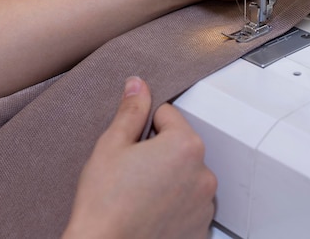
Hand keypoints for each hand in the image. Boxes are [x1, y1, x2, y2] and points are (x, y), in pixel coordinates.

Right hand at [63, 77, 216, 238]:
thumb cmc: (104, 204)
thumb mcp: (111, 145)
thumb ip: (131, 111)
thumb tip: (138, 85)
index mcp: (186, 145)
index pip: (168, 114)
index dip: (144, 126)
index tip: (131, 145)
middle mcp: (204, 174)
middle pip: (180, 146)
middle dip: (159, 151)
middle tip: (132, 171)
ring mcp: (205, 204)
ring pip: (186, 175)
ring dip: (170, 178)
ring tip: (140, 194)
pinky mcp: (200, 229)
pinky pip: (190, 204)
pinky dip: (175, 205)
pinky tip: (151, 211)